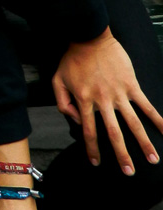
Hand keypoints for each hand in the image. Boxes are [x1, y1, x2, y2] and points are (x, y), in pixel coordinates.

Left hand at [52, 28, 162, 173]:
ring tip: (153, 160)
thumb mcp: (57, 81)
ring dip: (144, 143)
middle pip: (114, 134)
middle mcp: (102, 101)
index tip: (96, 163)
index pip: (89, 132)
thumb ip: (62, 103)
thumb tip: (77, 121)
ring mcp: (119, 94)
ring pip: (133, 124)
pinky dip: (157, 118)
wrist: (89, 36)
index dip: (92, 149)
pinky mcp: (131, 85)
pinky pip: (146, 105)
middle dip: (122, 155)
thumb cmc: (72, 59)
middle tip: (130, 172)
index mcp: (84, 101)